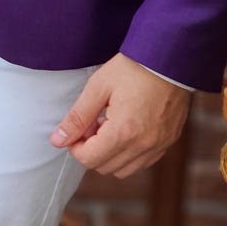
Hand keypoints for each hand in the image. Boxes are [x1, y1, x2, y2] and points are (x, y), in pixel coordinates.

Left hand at [49, 52, 190, 176]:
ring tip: (110, 123)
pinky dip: (130, 152)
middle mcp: (143, 145)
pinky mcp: (169, 141)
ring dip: (110, 153)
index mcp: (124, 132)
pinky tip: (127, 127)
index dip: (76, 146)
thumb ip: (77, 117)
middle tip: (93, 122)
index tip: (77, 128)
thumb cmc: (133, 68)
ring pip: (124, 170)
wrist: (168, 57)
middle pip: (105, 167)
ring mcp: (159, 146)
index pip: (89, 159)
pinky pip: (143, 162)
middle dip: (92, 149)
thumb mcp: (99, 86)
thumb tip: (57, 140)